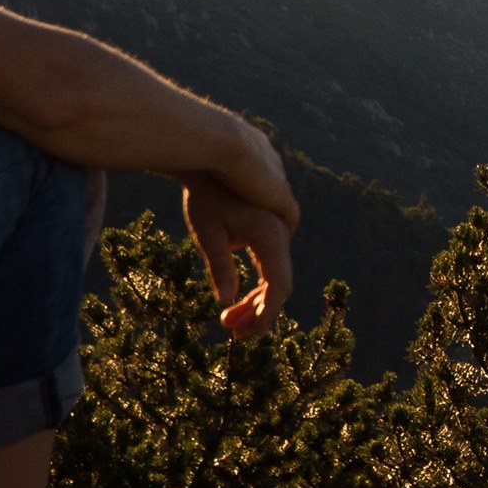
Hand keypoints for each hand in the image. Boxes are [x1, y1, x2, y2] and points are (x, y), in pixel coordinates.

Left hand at [183, 144, 298, 335]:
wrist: (212, 153)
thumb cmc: (206, 194)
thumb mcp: (206, 233)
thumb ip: (219, 267)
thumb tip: (226, 300)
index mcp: (269, 237)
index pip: (277, 286)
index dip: (266, 314)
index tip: (250, 334)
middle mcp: (281, 232)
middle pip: (279, 283)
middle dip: (258, 310)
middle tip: (233, 331)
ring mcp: (279, 225)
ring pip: (275, 271)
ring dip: (256, 296)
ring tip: (229, 316)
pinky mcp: (270, 222)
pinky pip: (271, 257)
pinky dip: (258, 277)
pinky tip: (237, 284)